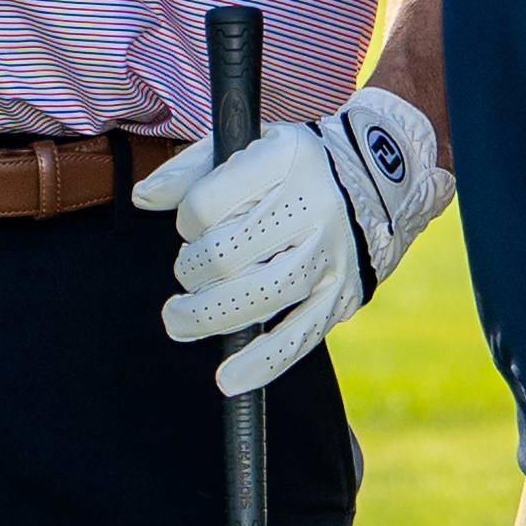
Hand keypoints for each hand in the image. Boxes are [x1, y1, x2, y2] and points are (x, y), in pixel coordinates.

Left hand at [139, 86, 447, 394]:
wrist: (382, 178)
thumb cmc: (296, 166)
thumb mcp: (250, 146)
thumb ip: (191, 170)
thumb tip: (142, 197)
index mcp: (286, 159)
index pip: (206, 205)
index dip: (186, 223)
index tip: (193, 226)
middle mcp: (314, 205)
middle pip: (225, 255)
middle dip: (190, 271)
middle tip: (188, 273)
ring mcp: (331, 253)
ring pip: (259, 297)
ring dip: (208, 317)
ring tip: (179, 319)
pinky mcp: (343, 293)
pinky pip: (300, 337)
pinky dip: (263, 363)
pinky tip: (230, 378)